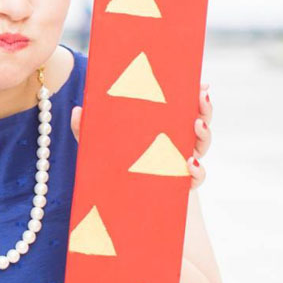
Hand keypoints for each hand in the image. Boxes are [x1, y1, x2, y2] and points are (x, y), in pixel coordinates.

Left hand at [71, 82, 212, 187]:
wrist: (118, 199)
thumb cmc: (111, 162)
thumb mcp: (97, 142)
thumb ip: (86, 127)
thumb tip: (78, 110)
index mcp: (162, 124)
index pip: (184, 104)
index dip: (196, 93)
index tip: (201, 83)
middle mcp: (177, 140)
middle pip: (200, 120)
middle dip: (205, 108)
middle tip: (201, 97)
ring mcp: (181, 161)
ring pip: (203, 144)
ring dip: (205, 133)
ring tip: (196, 125)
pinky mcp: (181, 183)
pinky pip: (197, 177)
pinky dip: (198, 170)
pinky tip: (189, 163)